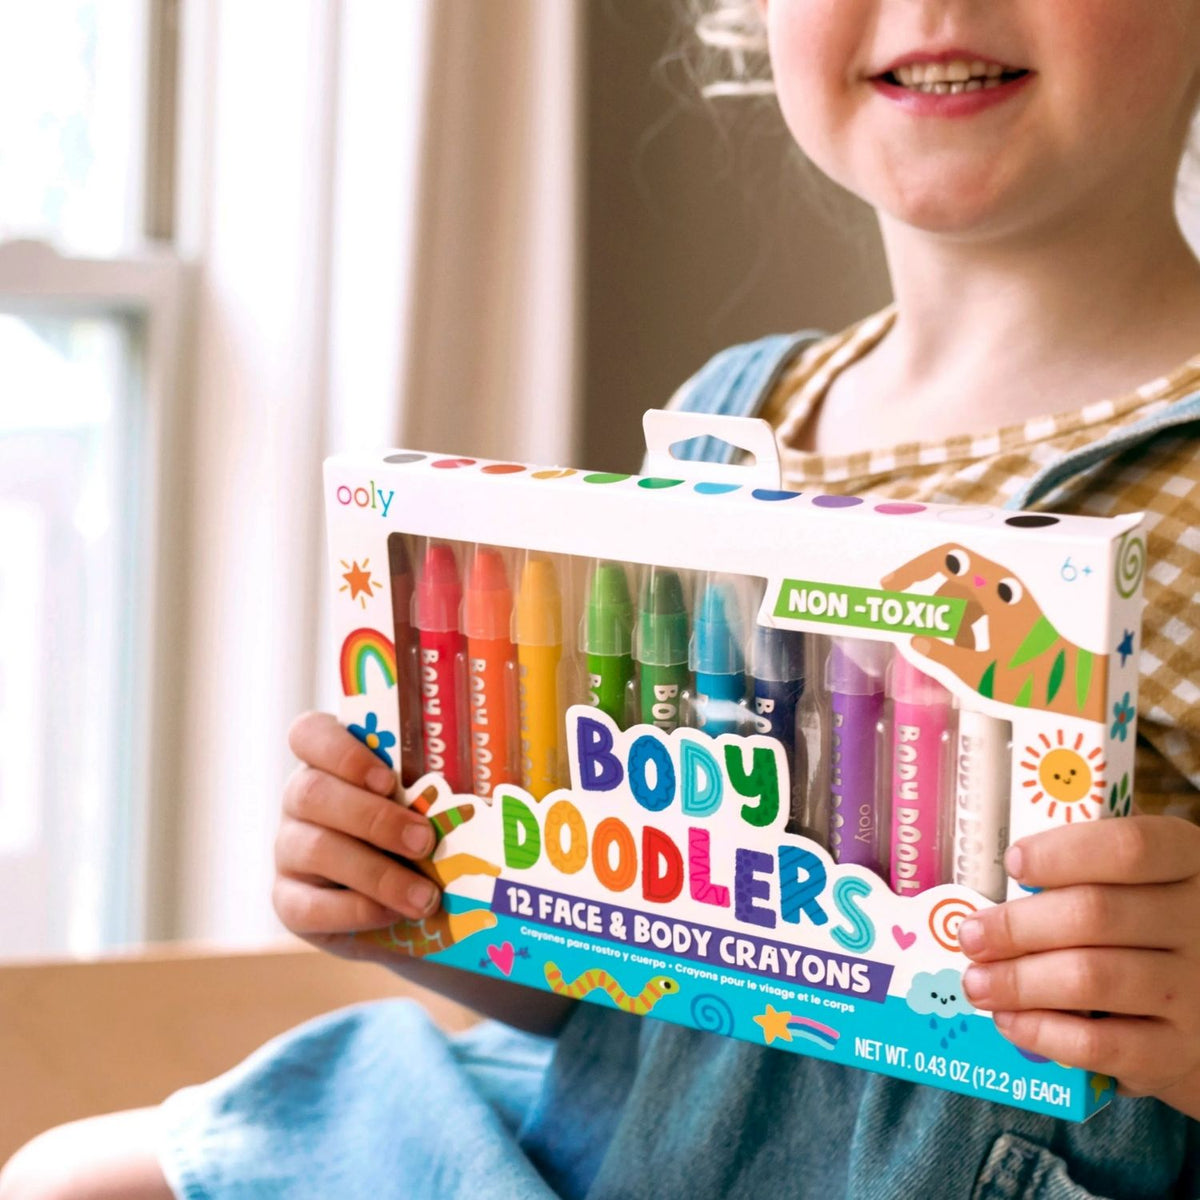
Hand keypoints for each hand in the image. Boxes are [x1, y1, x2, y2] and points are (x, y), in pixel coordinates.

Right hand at [273, 711, 440, 959]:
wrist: (412, 906)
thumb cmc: (426, 837)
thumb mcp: (434, 805)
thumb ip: (447, 783)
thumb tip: (513, 780)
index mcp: (332, 760)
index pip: (309, 733)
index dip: (340, 750)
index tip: (386, 777)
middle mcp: (301, 799)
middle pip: (312, 793)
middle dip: (374, 818)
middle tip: (425, 841)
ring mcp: (288, 850)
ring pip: (314, 849)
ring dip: (376, 872)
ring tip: (426, 896)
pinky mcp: (289, 901)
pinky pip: (307, 905)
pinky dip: (357, 910)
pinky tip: (395, 915)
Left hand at [957, 815, 1199, 1116]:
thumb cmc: (1152, 935)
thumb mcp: (1140, 889)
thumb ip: (1085, 878)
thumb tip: (990, 895)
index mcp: (1188, 864)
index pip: (1129, 847)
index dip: (1062, 852)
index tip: (1012, 863)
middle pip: (1094, 914)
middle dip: (1017, 926)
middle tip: (971, 936)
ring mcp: (1195, 992)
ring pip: (1090, 977)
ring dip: (1018, 981)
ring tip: (977, 982)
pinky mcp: (1180, 1053)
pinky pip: (1101, 1043)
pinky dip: (1043, 1031)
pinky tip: (1010, 1020)